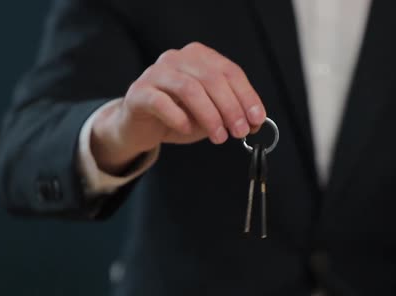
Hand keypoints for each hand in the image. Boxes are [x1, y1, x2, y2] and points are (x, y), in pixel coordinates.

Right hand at [90, 42, 266, 173]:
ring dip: (209, 115)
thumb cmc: (179, 116)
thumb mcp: (212, 115)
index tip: (256, 118)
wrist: (140, 126)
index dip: (247, 95)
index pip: (230, 71)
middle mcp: (177, 58)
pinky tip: (188, 129)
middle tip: (240, 131)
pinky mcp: (139, 92)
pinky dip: (179, 118)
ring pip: (189, 88)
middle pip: (211, 78)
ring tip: (219, 137)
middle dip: (231, 107)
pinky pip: (161, 102)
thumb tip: (256, 122)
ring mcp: (155, 73)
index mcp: (199, 57)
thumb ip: (232, 115)